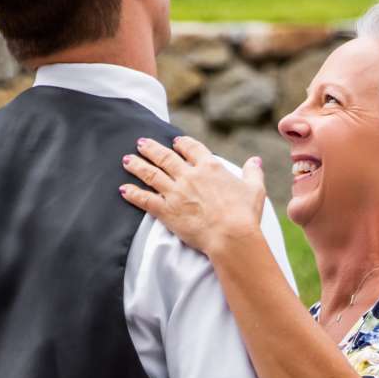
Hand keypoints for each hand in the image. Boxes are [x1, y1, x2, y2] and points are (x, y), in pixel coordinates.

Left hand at [120, 134, 265, 256]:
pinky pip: (145, 200)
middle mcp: (189, 175)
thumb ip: (253, 172)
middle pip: (165, 157)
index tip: (174, 142)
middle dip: (152, 149)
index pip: (192, 148)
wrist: (231, 235)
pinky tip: (123, 189)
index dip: (182, 144)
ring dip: (137, 166)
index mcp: (210, 167)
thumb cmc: (245, 214)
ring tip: (127, 159)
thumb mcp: (255, 189)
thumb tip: (254, 160)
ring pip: (151, 174)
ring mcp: (176, 192)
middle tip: (141, 143)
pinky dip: (133, 194)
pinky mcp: (166, 211)